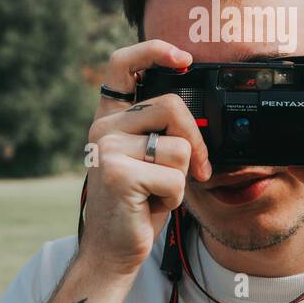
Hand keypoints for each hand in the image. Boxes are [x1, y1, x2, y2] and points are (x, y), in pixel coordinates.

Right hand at [81, 41, 211, 277]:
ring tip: (156, 193)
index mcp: (111, 119)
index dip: (153, 51)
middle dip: (195, 139)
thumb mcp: (150, 160)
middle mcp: (103, 128)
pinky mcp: (119, 173)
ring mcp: (107, 149)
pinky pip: (174, 177)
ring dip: (180, 177)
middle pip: (170, 106)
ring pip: (178, 147)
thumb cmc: (137, 206)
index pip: (122, 65)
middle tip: (198, 167)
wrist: (113, 251)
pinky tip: (150, 206)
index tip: (184, 58)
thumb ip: (163, 132)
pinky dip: (174, 197)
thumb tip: (200, 121)